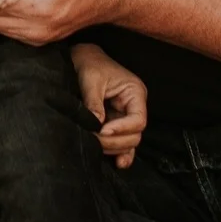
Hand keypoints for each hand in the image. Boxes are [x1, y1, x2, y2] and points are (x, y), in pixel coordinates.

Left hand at [71, 43, 147, 168]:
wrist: (82, 58)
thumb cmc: (89, 63)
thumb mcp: (91, 79)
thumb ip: (94, 104)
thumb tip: (96, 127)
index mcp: (135, 92)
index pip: (138, 120)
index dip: (122, 129)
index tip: (102, 130)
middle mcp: (134, 106)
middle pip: (134, 135)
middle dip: (115, 141)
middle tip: (93, 139)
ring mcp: (126, 116)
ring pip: (129, 142)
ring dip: (113, 148)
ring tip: (94, 146)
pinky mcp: (116, 124)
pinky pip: (123, 143)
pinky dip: (120, 153)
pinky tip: (116, 163)